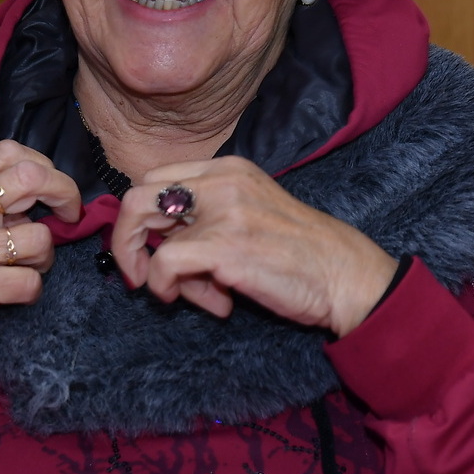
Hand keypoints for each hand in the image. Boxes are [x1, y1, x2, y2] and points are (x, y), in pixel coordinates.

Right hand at [0, 140, 80, 384]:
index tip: (52, 189)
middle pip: (30, 177)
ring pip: (40, 236)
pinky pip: (33, 281)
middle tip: (69, 215)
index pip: (7, 151)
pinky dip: (32, 290)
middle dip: (65, 193)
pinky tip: (14, 294)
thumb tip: (38, 190)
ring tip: (25, 268)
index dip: (43, 165)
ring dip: (45, 257)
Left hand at [110, 156, 397, 336]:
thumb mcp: (251, 213)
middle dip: (127, 239)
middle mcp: (222, 179)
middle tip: (142, 275)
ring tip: (198, 295)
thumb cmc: (301, 255)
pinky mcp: (225, 244)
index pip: (156, 178)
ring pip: (143, 226)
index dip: (141, 217)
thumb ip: (208, 216)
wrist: (347, 276)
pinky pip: (164, 262)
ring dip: (155, 271)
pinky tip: (214, 304)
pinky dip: (167, 287)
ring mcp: (224, 209)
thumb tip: (156, 242)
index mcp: (228, 168)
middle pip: (137, 195)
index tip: (150, 249)